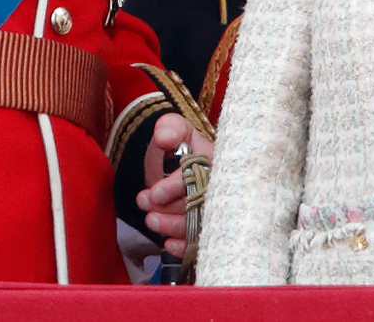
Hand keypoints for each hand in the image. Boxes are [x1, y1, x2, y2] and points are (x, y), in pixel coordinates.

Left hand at [136, 113, 212, 256]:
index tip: (155, 192)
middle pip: (202, 207)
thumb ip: (171, 127)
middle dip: (172, 211)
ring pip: (200, 226)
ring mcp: (217, 211)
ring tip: (151, 220)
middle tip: (149, 209)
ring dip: (172, 227)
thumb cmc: (181, 148)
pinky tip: (168, 243)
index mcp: (220, 163)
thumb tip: (165, 137)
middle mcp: (223, 189)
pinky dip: (184, 247)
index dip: (176, 187)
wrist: (176, 166)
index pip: (203, 177)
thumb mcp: (177, 131)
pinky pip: (201, 243)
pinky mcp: (208, 228)